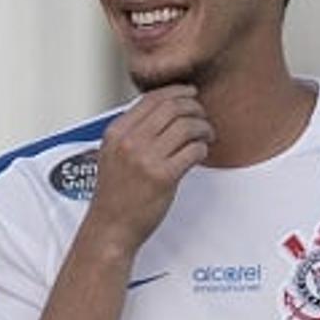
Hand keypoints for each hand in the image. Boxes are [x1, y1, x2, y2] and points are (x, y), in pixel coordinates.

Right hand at [83, 85, 212, 254]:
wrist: (111, 227)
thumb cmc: (116, 194)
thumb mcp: (113, 154)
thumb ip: (133, 132)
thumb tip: (163, 110)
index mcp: (116, 132)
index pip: (151, 99)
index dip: (176, 91)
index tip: (191, 94)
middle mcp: (129, 141)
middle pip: (172, 108)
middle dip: (195, 107)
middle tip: (204, 117)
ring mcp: (146, 159)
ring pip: (186, 126)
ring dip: (203, 128)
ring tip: (208, 136)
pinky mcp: (163, 177)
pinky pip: (193, 150)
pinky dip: (203, 148)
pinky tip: (202, 153)